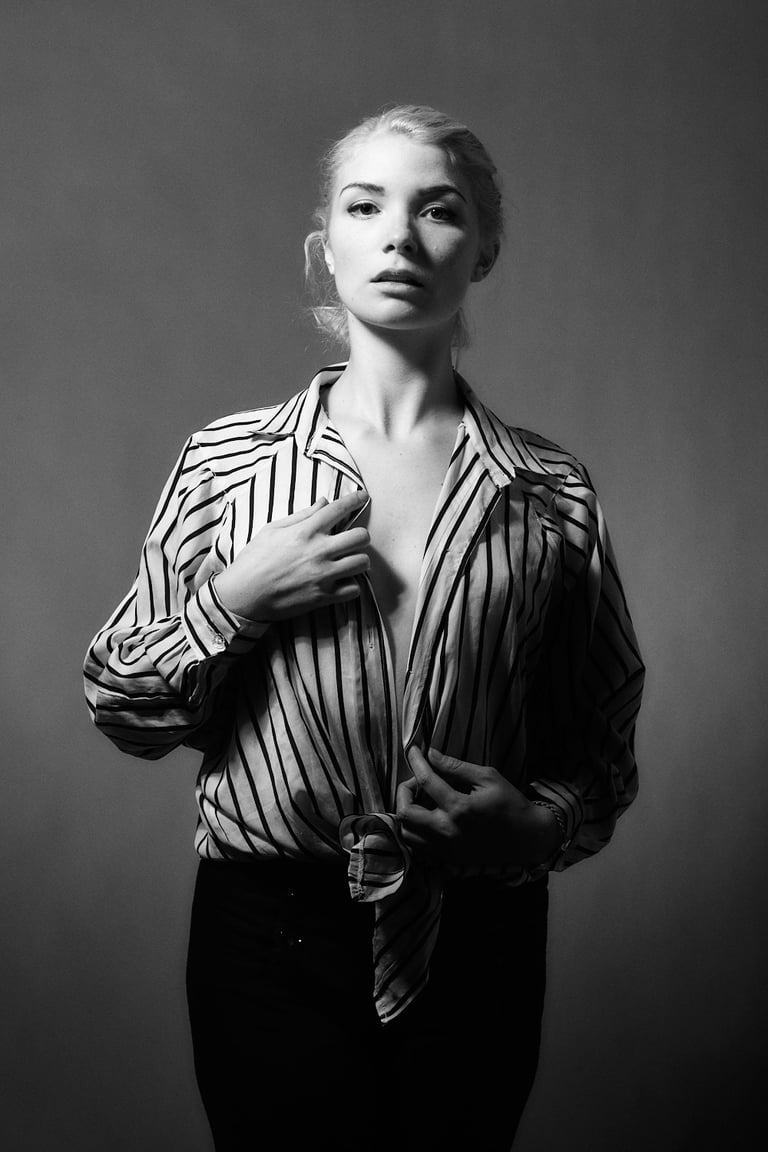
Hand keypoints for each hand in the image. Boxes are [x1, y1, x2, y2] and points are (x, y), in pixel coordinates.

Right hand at [214, 491, 369, 621]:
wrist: (243, 595)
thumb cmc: (253, 560)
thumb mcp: (272, 530)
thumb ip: (301, 516)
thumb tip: (324, 502)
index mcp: (305, 532)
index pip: (338, 509)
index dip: (355, 499)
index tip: (363, 496)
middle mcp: (318, 551)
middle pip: (361, 536)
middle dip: (361, 536)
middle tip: (353, 539)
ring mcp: (323, 575)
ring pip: (362, 562)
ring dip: (359, 560)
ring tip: (349, 561)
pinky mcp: (323, 597)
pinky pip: (354, 589)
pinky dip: (351, 585)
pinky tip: (342, 582)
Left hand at [396, 747, 560, 866]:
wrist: (528, 839)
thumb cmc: (510, 804)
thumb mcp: (487, 777)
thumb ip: (456, 766)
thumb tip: (431, 755)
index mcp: (460, 808)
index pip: (426, 781)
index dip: (416, 762)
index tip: (413, 750)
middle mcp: (448, 831)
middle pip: (405, 812)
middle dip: (404, 791)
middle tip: (416, 781)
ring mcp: (446, 849)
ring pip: (407, 833)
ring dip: (406, 812)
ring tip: (419, 799)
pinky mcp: (448, 859)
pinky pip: (417, 847)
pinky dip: (414, 830)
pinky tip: (425, 817)